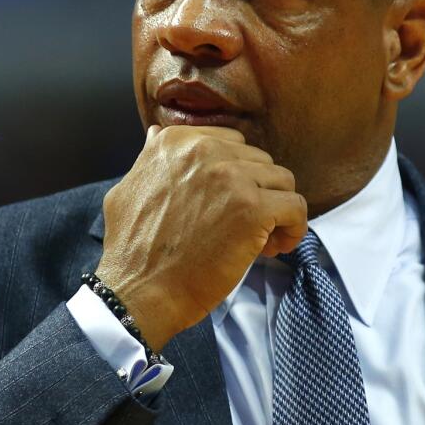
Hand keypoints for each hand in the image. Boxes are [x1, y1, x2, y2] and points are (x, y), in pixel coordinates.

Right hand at [94, 125, 307, 350]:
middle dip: (260, 194)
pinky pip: (296, 207)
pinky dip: (294, 228)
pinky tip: (276, 247)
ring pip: (283, 182)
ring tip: (263, 241)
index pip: (233, 144)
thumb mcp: (128, 188)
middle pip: (261, 163)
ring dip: (278, 211)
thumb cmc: (132, 250)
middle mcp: (205, 150)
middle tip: (248, 229)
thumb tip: (157, 134)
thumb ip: (151, 158)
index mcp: (177, 142)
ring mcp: (231, 177)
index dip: (239, 177)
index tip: (231, 205)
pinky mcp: (252, 209)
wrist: (137, 291)